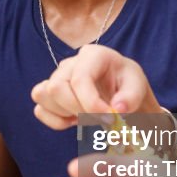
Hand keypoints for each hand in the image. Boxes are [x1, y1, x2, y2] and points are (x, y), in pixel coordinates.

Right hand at [32, 45, 160, 129]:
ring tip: (86, 116)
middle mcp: (70, 63)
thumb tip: (118, 108)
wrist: (119, 89)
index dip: (91, 103)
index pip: (80, 79)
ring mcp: (56, 77)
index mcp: (92, 55)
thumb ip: (131, 97)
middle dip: (77, 110)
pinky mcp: (48, 94)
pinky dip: (55, 121)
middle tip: (98, 120)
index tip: (109, 119)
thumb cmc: (127, 84)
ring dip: (65, 114)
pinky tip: (74, 120)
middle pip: (56, 87)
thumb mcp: (137, 87)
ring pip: (43, 96)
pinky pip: (39, 110)